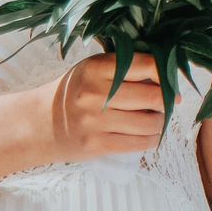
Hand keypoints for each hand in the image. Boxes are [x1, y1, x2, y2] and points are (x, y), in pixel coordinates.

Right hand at [45, 51, 165, 159]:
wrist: (40, 123)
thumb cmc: (73, 93)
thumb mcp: (91, 71)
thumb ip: (123, 69)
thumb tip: (166, 76)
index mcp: (96, 68)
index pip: (146, 65)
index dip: (166, 74)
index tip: (171, 81)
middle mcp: (96, 93)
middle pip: (153, 97)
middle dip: (167, 101)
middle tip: (168, 102)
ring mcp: (96, 121)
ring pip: (150, 123)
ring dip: (161, 122)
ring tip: (158, 119)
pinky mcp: (97, 145)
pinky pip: (138, 143)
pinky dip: (152, 139)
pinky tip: (151, 134)